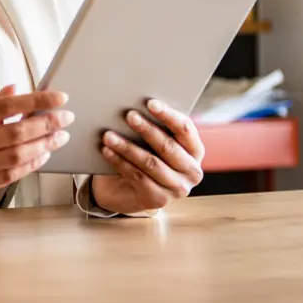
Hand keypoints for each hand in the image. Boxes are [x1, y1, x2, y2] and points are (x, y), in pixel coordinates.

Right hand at [0, 87, 72, 201]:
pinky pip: (6, 178)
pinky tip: (41, 155)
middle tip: (66, 118)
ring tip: (59, 137)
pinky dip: (28, 166)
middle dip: (47, 125)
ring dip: (43, 146)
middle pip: (16, 134)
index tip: (59, 98)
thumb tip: (16, 91)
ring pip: (16, 158)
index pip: (6, 107)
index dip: (37, 101)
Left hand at [90, 100, 204, 214]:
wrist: (135, 190)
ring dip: (127, 147)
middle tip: (129, 115)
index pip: (185, 129)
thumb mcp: (157, 142)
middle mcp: (192, 171)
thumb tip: (137, 107)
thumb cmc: (148, 155)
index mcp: (195, 150)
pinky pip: (137, 177)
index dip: (168, 115)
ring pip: (150, 163)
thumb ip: (157, 127)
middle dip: (147, 129)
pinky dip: (120, 162)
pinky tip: (107, 151)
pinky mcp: (159, 200)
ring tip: (109, 135)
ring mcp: (178, 189)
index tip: (150, 103)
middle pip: (168, 146)